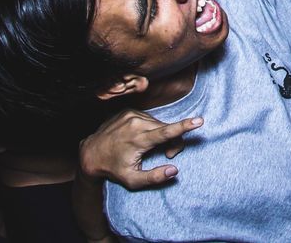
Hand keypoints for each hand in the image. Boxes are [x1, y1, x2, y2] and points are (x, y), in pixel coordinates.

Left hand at [79, 108, 203, 189]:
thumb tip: (174, 170)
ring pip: (158, 123)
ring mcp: (132, 114)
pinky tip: (138, 137)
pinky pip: (149, 118)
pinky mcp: (129, 110)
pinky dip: (150, 128)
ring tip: (149, 147)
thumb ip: (154, 177)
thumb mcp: (132, 180)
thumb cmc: (113, 168)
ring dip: (160, 134)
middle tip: (167, 155)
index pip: (166, 132)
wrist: (91, 152)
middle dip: (172, 142)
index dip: (184, 127)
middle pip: (166, 129)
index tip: (199, 120)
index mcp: (139, 139)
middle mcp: (136, 123)